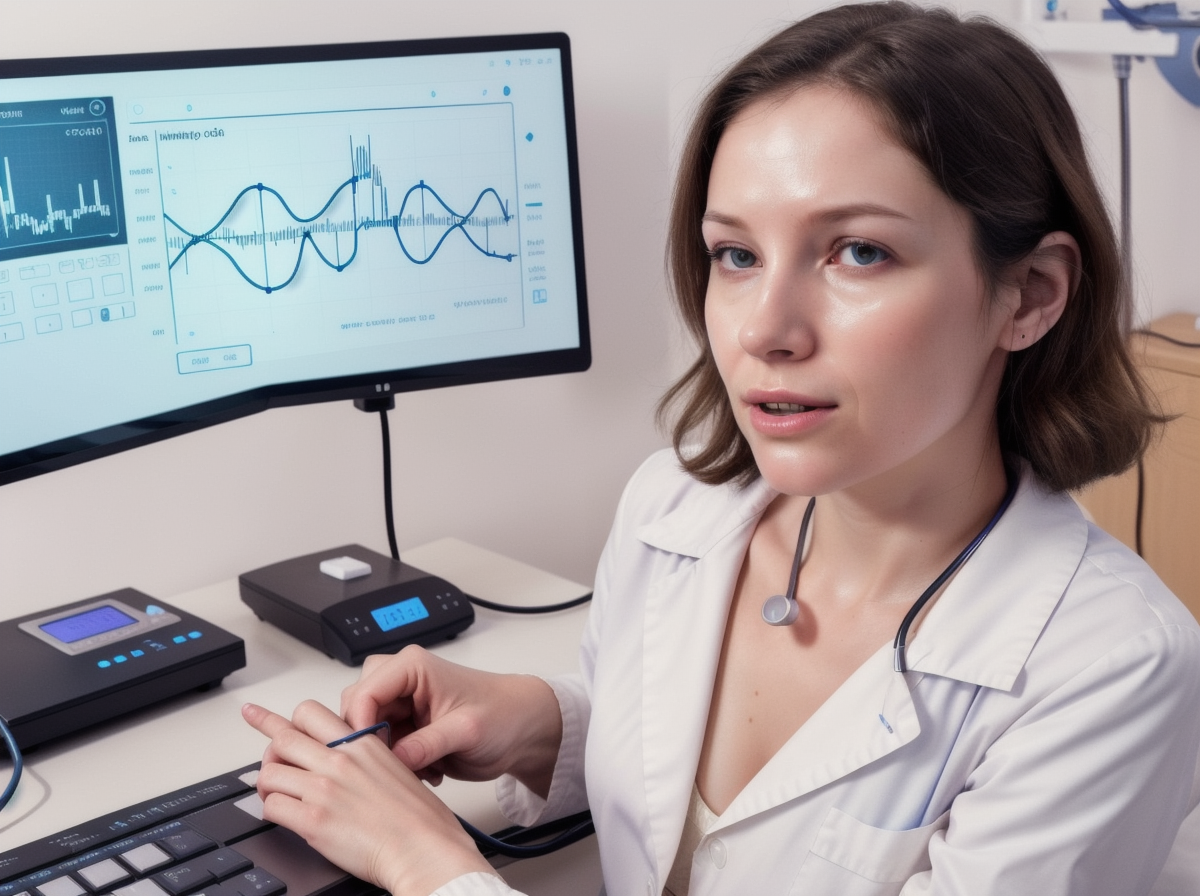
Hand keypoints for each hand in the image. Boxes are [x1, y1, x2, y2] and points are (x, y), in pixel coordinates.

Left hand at [242, 700, 495, 895]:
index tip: (264, 715)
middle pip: (282, 738)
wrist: (425, 849)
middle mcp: (339, 760)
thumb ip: (365, 758)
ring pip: (270, 772)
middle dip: (266, 746)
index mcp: (361, 744)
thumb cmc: (420, 818)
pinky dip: (272, 811)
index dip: (283, 718)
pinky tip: (283, 816)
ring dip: (267, 784)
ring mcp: (324, 789)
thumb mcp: (396, 769)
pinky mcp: (314, 821)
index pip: (309, 714)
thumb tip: (342, 760)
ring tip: (274, 793)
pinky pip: (273, 807)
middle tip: (262, 750)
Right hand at [341, 646, 561, 796]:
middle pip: (356, 710)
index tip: (369, 754)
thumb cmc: (503, 715)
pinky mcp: (406, 729)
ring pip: (366, 733)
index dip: (360, 725)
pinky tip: (428, 771)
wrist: (523, 730)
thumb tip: (394, 759)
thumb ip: (428, 743)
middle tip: (394, 765)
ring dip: (386, 756)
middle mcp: (401, 682)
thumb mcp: (467, 730)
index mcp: (412, 667)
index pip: (364, 692)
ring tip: (421, 768)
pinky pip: (383, 748)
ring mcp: (402, 707)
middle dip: (371, 742)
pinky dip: (398, 765)